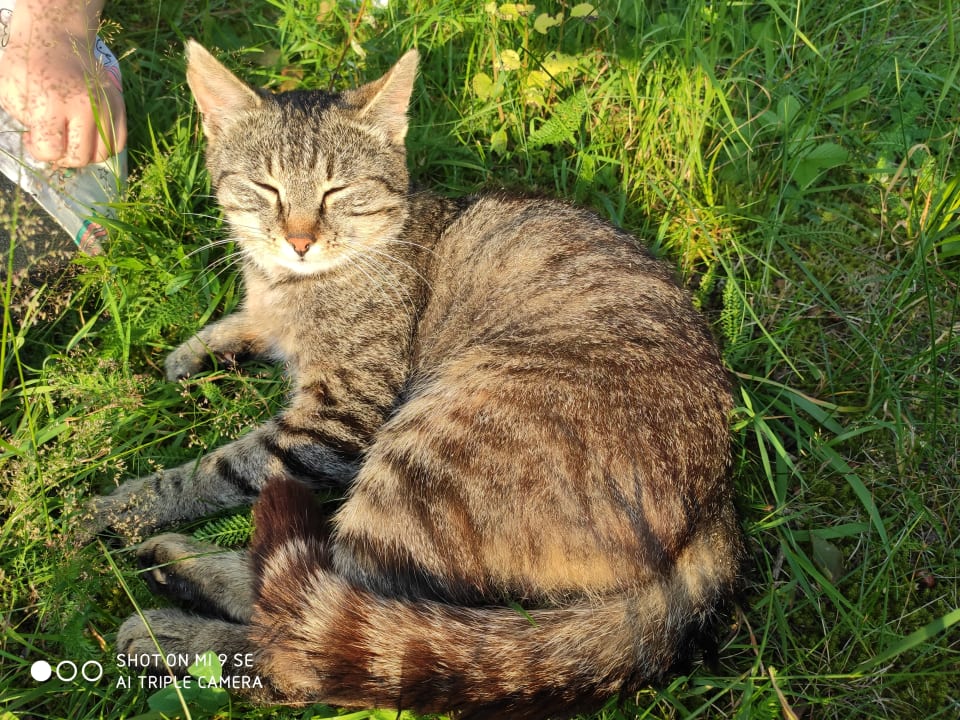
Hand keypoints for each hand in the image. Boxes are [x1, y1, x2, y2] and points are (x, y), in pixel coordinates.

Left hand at [0, 4, 125, 166]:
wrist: (56, 37)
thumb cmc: (27, 66)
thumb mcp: (11, 93)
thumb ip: (27, 125)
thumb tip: (46, 148)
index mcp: (52, 103)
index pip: (51, 151)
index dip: (38, 150)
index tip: (32, 136)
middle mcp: (85, 107)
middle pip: (79, 157)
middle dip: (62, 156)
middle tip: (53, 141)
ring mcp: (106, 106)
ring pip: (102, 154)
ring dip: (85, 154)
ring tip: (72, 140)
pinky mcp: (119, 104)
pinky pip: (119, 142)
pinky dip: (104, 146)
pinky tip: (88, 136)